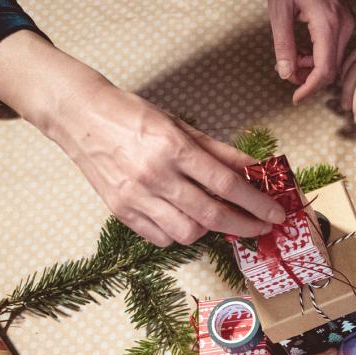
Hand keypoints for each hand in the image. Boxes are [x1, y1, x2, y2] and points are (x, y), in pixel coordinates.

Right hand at [49, 83, 287, 244]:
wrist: (79, 116)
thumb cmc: (132, 116)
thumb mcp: (180, 125)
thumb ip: (220, 151)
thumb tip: (255, 169)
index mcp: (173, 148)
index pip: (226, 184)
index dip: (257, 202)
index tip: (276, 212)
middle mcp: (155, 175)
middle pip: (211, 214)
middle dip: (245, 225)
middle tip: (262, 226)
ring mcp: (135, 197)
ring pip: (188, 233)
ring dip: (210, 230)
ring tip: (216, 217)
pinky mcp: (121, 212)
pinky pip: (162, 238)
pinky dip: (180, 234)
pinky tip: (185, 218)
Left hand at [268, 0, 354, 102]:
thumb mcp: (280, 12)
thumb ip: (283, 45)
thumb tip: (285, 74)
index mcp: (327, 24)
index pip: (324, 69)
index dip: (310, 88)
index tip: (296, 98)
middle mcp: (342, 26)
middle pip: (331, 69)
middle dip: (310, 79)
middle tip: (288, 74)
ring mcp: (346, 24)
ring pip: (334, 61)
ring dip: (314, 69)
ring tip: (293, 61)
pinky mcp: (344, 23)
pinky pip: (335, 50)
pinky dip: (319, 58)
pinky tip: (303, 52)